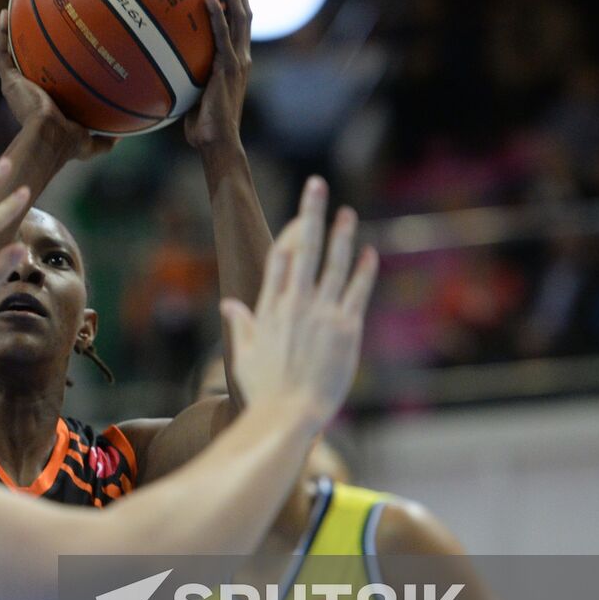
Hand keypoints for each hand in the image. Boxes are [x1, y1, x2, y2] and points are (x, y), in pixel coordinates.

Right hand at [0, 9, 116, 160]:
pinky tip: (5, 15)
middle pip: (24, 64)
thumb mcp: (90, 143)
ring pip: (8, 55)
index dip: (46, 69)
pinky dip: (1, 33)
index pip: (42, 83)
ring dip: (8, 35)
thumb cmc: (68, 144)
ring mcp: (15, 85)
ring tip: (12, 13)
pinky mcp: (9, 80)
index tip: (57, 52)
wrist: (50, 138)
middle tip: (35, 27)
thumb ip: (105, 140)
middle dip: (27, 47)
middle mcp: (26, 93)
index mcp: (42, 105)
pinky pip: (1, 52)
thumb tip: (121, 134)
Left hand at [184, 0, 251, 150]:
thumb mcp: (193, 97)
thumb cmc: (202, 127)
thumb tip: (162, 70)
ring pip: (239, 17)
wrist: (217, 142)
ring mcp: (237, 61)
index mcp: (236, 62)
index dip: (238, 1)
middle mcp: (242, 57)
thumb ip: (186, 79)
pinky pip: (222, 34)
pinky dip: (216, 13)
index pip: (239, 25)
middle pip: (245, 13)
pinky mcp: (228, 67)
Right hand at [220, 177, 377, 427]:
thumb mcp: (242, 355)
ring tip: (347, 212)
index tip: (300, 214)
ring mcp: (322, 314)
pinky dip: (364, 271)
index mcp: (269, 307)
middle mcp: (295, 303)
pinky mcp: (346, 329)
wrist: (288, 414)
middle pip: (305, 248)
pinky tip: (369, 253)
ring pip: (334, 264)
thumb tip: (229, 305)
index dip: (290, 231)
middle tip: (317, 185)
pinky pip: (357, 292)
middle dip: (311, 213)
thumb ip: (241, 325)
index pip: (280, 258)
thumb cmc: (263, 390)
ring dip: (342, 235)